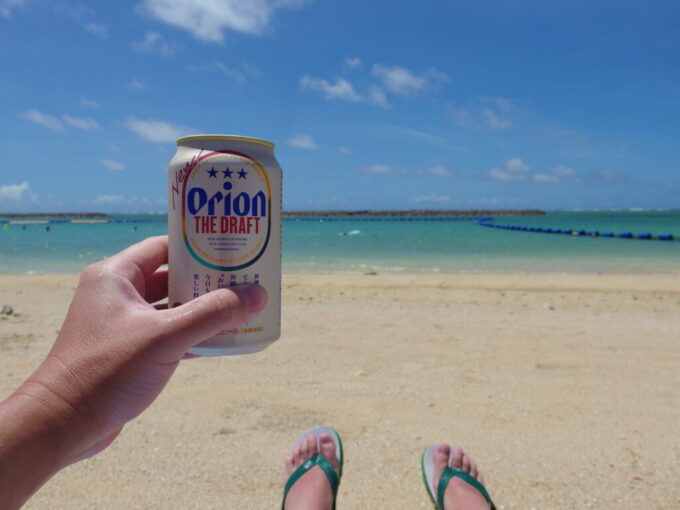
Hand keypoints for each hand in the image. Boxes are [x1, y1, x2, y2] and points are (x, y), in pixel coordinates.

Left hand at [0, 236, 266, 507]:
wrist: (64, 425)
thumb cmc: (106, 371)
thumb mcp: (165, 337)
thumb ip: (213, 314)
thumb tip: (257, 295)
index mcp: (115, 276)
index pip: (164, 248)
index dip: (198, 247)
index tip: (231, 249)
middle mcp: (117, 294)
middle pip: (171, 277)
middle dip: (207, 281)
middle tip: (243, 280)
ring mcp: (122, 324)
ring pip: (172, 308)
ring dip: (203, 311)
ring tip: (239, 309)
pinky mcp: (128, 351)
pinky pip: (167, 334)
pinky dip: (192, 336)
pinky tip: (221, 342)